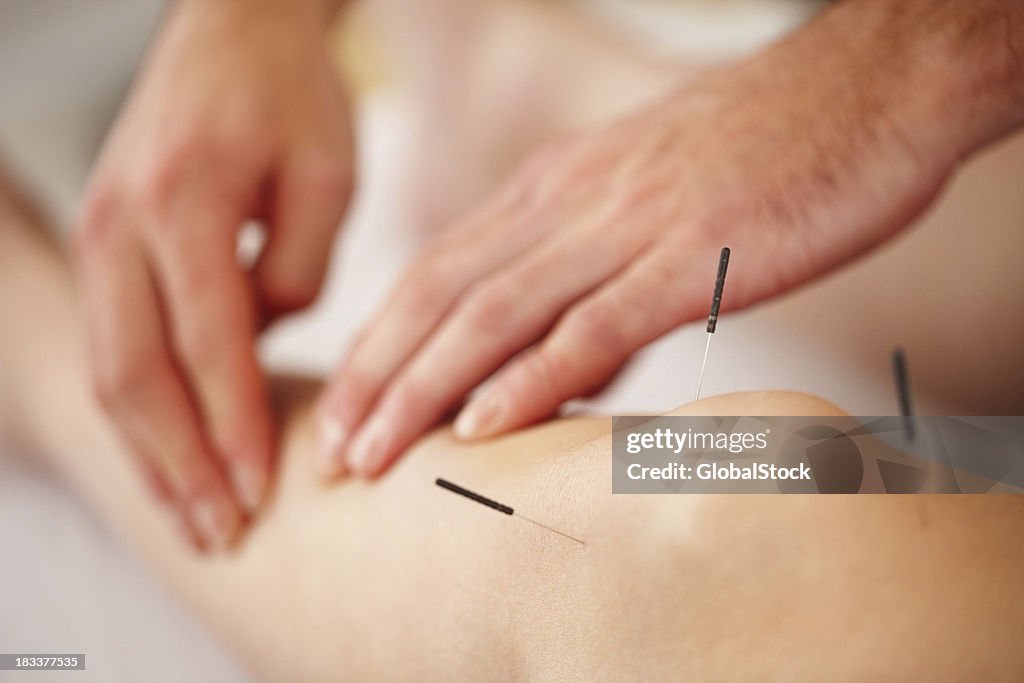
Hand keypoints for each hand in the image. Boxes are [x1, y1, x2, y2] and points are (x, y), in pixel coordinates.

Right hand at [74, 0, 352, 547]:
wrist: (232, 27)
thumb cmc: (292, 96)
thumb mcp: (328, 175)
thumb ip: (298, 271)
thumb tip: (264, 344)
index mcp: (183, 204)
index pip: (208, 346)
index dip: (234, 428)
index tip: (261, 494)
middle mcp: (121, 225)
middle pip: (137, 376)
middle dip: (180, 466)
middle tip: (219, 534)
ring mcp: (101, 235)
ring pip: (111, 371)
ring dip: (150, 454)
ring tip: (191, 518)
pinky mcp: (105, 245)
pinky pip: (114, 346)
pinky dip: (141, 413)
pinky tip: (172, 456)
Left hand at [318, 0, 1023, 478]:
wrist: (871, 89)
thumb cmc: (768, 150)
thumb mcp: (649, 202)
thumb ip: (595, 273)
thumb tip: (562, 362)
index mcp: (554, 189)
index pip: (436, 272)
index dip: (378, 345)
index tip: (342, 408)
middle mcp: (569, 203)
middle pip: (440, 297)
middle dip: (374, 379)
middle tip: (327, 452)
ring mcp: (627, 226)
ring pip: (494, 314)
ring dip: (423, 390)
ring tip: (370, 457)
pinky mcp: (692, 255)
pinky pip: (593, 324)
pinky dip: (530, 378)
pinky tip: (483, 427)